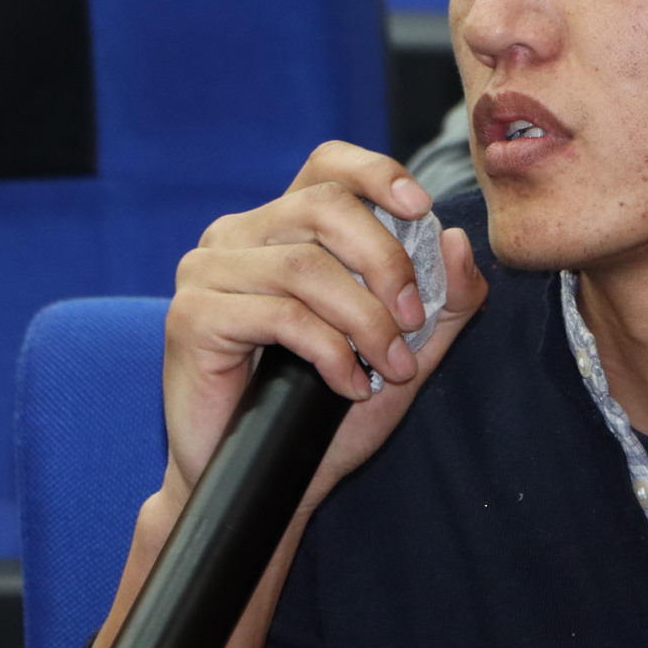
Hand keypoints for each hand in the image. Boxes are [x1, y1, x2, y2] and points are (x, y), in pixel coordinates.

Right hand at [161, 141, 489, 517]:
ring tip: (389, 368)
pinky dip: (331, 352)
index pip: (327, 165)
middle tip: (412, 320)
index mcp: (285, 227)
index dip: (376, 173)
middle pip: (324, 206)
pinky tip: (348, 386)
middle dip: (386, 261)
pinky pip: (280, 315)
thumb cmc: (330, 410)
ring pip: (307, 267)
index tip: (421, 208)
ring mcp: (207, 272)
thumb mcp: (406, 351)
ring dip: (366, 321)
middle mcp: (239, 236)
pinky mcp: (192, 316)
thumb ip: (442, 299)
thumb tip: (455, 239)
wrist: (271, 482)